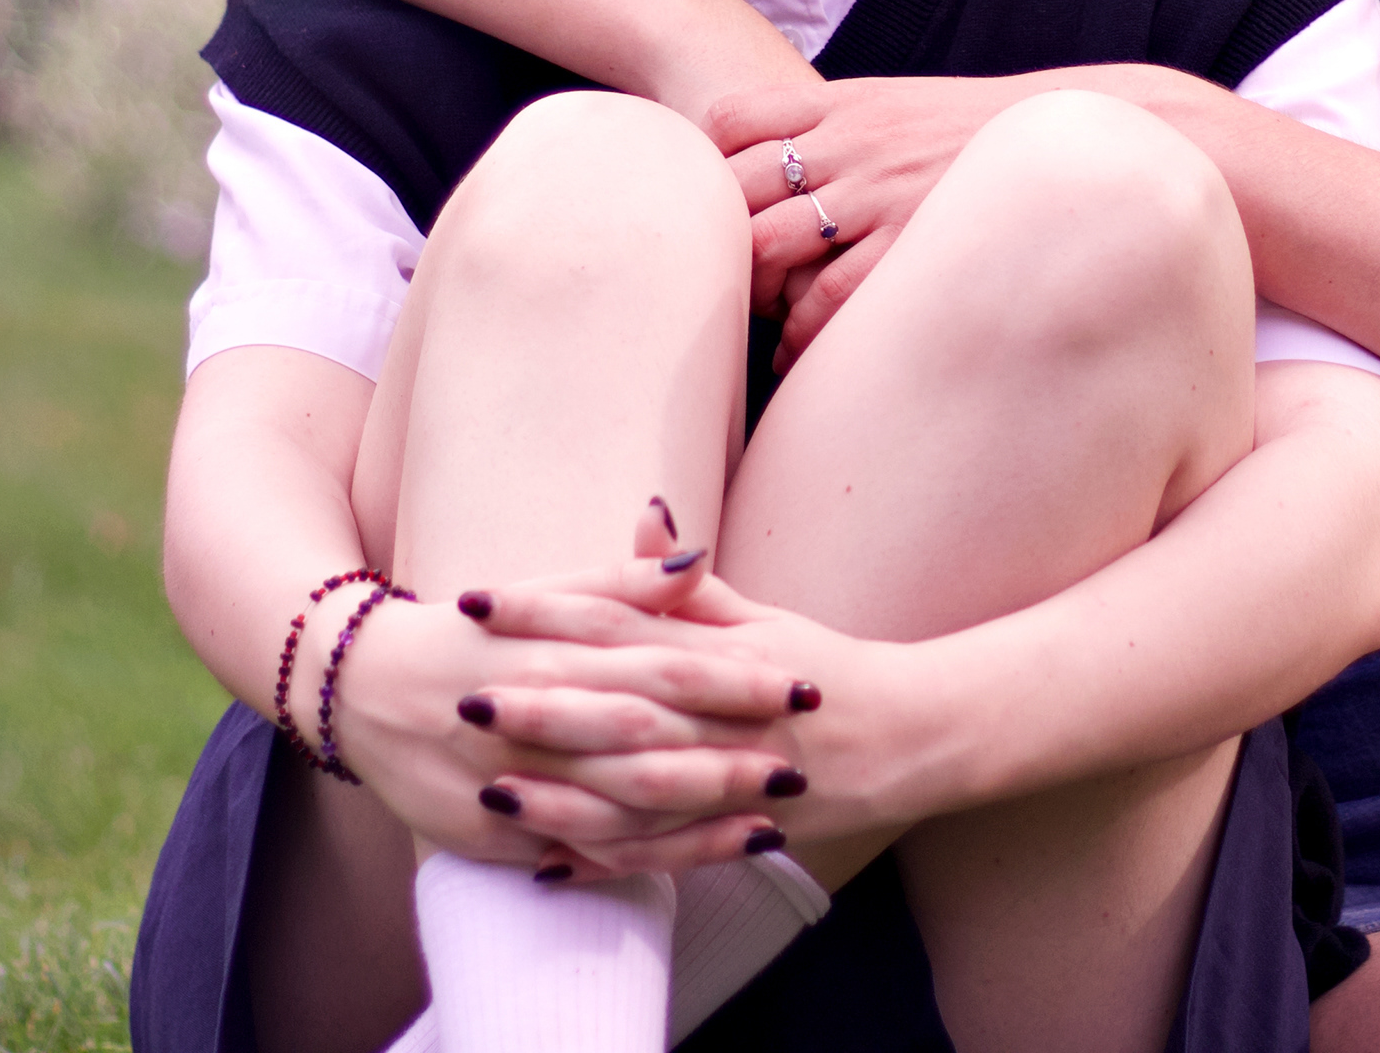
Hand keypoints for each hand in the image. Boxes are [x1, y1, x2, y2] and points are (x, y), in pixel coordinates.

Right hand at [330, 505, 804, 870]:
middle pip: (644, 738)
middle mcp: (531, 714)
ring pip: (616, 805)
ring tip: (770, 820)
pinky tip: (701, 857)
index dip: (732, 674)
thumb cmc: (472, 632)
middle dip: (725, 754)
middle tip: (799, 763)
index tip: (798, 682)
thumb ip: (623, 581)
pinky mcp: (493, 834)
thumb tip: (700, 554)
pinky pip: (579, 851)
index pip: (658, 662)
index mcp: (552, 647)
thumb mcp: (543, 593)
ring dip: (696, 816)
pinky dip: (640, 857)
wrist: (357, 686)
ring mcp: (510, 781)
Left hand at [463, 566, 967, 871]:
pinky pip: (667, 852)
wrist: (915, 735)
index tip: (477, 599)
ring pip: (638, 790)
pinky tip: (547, 863)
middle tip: (464, 696)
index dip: (544, 609)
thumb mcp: (765, 616)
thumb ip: (690, 584)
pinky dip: (608, 860)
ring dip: (562, 793)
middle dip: (540, 704)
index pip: (618, 619)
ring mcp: (735, 777)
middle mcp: (724, 713)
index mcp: (720, 649)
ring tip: (490, 790)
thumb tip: (644, 516)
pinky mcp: (743, 832)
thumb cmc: (828, 669)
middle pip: (621, 706)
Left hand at [709, 75, 1055, 363]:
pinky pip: (828, 296)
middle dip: (717, 234)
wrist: (1064, 138)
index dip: (706, 162)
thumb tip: (775, 165)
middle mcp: (851, 143)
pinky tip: (793, 350)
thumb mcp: (898, 105)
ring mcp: (878, 193)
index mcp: (845, 103)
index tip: (708, 204)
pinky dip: (797, 331)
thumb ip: (837, 126)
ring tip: (757, 315)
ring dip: (749, 287)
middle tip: (722, 273)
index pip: (734, 119)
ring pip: (768, 243)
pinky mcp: (909, 242)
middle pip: (737, 184)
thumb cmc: (973, 136)